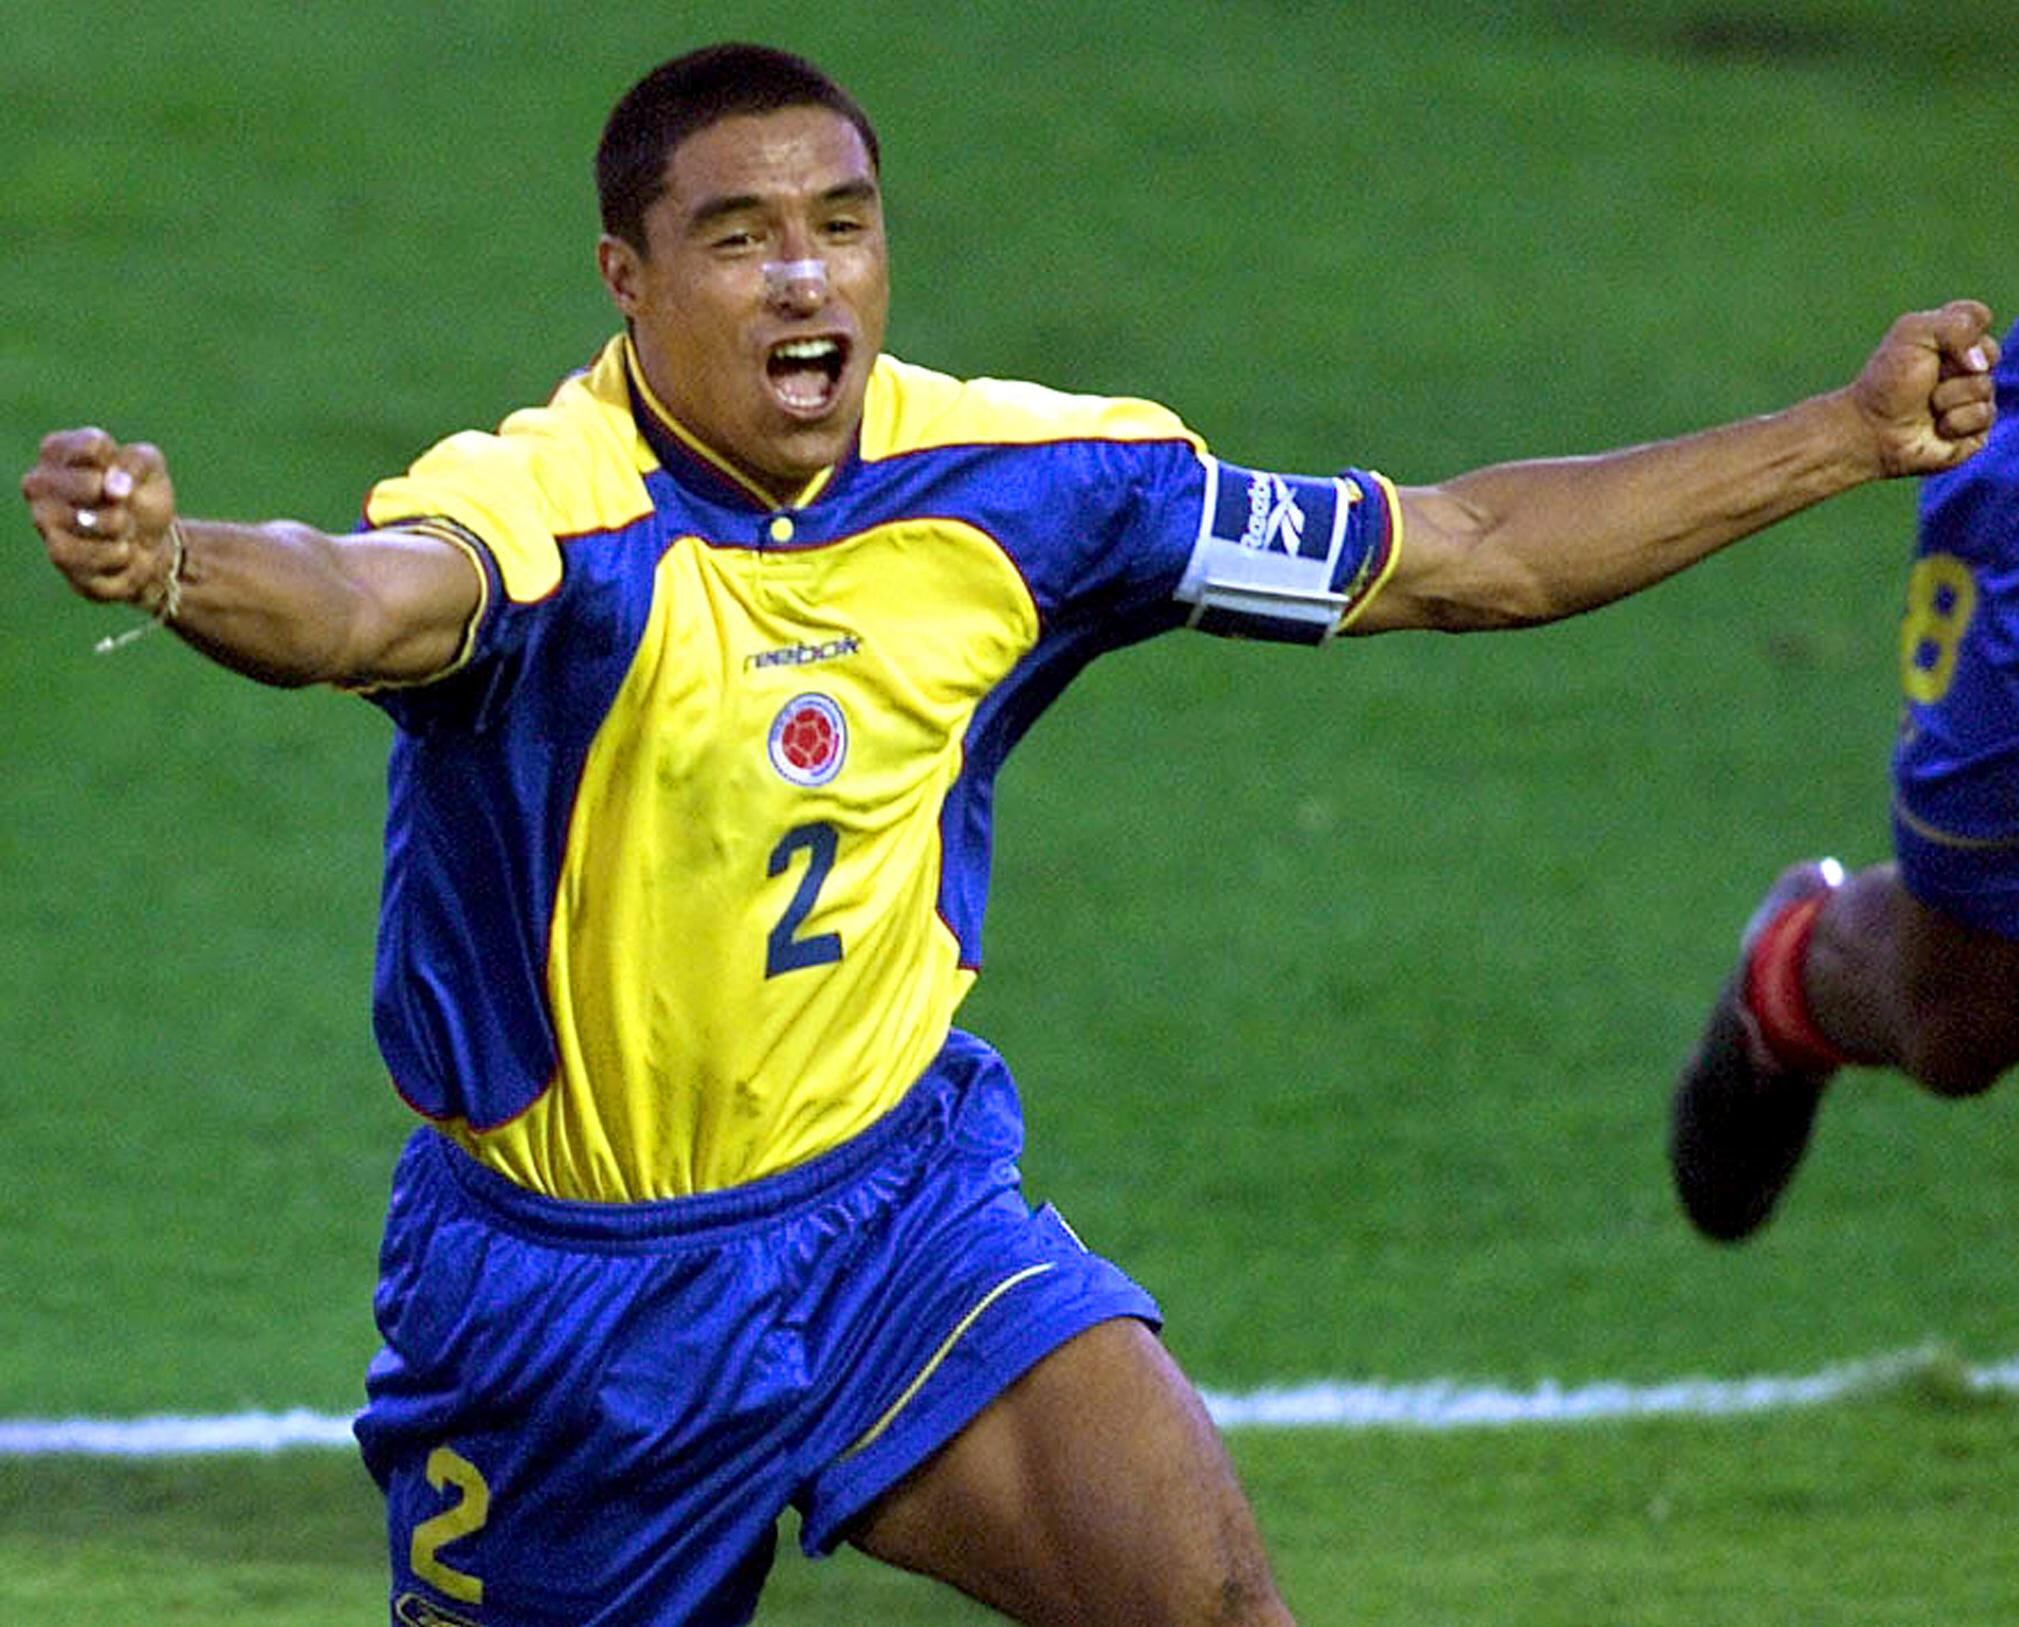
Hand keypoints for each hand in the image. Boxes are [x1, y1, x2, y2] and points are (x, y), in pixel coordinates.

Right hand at [21, 428, 181, 611]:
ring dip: (122, 528)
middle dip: (121, 500)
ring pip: (90, 522)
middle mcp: (38, 482)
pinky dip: (120, 554)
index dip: (122, 465)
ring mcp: (42, 519)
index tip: (123, 475)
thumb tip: (113, 488)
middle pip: (90, 485)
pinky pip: (95, 555)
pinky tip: (120, 550)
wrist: (151, 544)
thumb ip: (136, 463)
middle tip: (123, 505)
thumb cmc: (142, 495)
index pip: (93, 446)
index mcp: (58, 450)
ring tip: (123, 527)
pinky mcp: (58, 554)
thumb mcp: (150, 467)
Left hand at [1848, 300, 1998, 476]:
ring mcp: (1975, 397)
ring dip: (1948, 397)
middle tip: (1928, 379)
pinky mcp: (1977, 428)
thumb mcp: (1913, 333)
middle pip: (1989, 353)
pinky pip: (1983, 416)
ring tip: (1928, 406)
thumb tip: (1981, 362)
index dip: (1960, 332)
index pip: (1978, 317)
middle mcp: (1968, 366)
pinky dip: (1955, 421)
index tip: (1932, 346)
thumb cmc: (1888, 381)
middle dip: (1953, 368)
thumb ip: (1957, 323)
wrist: (1871, 430)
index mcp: (1953, 337)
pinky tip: (1937, 427)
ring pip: (1984, 387)